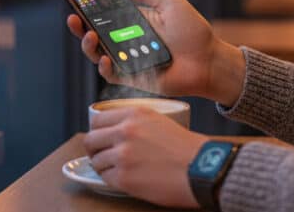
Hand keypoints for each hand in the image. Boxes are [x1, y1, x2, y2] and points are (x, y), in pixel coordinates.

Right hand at [66, 0, 245, 103]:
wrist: (209, 61)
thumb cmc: (193, 32)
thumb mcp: (169, 1)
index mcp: (133, 21)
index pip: (103, 13)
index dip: (88, 5)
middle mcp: (126, 40)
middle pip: (93, 33)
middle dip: (79, 25)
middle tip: (74, 15)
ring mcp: (127, 59)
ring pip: (97, 53)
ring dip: (88, 44)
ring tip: (90, 34)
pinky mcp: (132, 77)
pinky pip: (111, 74)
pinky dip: (105, 67)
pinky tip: (107, 58)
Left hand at [85, 107, 206, 207]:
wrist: (201, 168)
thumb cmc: (186, 148)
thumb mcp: (159, 121)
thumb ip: (135, 122)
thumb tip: (114, 130)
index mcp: (134, 114)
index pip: (98, 119)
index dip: (96, 130)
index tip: (100, 138)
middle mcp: (125, 131)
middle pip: (91, 139)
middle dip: (94, 149)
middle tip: (100, 155)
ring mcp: (122, 155)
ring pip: (96, 161)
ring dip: (103, 166)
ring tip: (117, 169)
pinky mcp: (124, 178)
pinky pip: (104, 178)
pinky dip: (111, 179)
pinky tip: (124, 178)